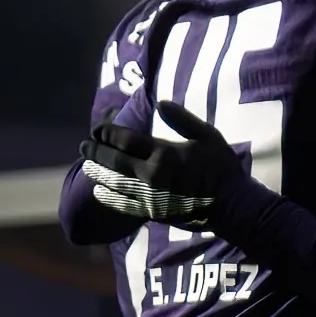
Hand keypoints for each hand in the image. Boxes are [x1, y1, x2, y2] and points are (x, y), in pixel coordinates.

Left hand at [83, 99, 239, 223]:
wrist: (232, 206)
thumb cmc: (221, 169)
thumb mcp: (207, 136)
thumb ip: (182, 119)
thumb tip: (160, 103)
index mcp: (164, 153)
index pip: (126, 140)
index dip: (108, 133)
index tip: (97, 129)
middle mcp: (152, 175)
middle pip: (115, 161)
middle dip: (97, 153)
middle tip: (83, 147)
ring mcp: (150, 196)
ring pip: (116, 183)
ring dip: (99, 174)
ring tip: (87, 166)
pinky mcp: (153, 213)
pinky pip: (125, 204)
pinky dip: (111, 197)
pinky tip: (101, 192)